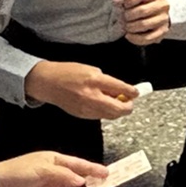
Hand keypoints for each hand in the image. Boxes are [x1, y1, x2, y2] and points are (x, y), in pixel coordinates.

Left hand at [0, 151, 104, 186]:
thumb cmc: (19, 171)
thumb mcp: (44, 169)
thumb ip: (64, 175)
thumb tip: (81, 180)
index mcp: (55, 161)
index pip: (78, 164)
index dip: (92, 168)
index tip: (105, 172)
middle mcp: (54, 174)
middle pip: (77, 179)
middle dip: (88, 183)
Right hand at [25, 61, 139, 120]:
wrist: (49, 83)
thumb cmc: (69, 73)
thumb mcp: (90, 70)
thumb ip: (106, 81)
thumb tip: (121, 91)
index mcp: (94, 80)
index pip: (120, 88)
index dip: (132, 92)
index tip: (136, 92)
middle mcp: (91, 96)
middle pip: (119, 109)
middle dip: (128, 107)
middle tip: (130, 101)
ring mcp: (86, 108)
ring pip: (111, 115)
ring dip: (118, 110)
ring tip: (117, 102)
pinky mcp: (82, 115)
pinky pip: (100, 116)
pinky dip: (106, 111)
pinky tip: (104, 104)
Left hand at [116, 0, 170, 45]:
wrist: (160, 14)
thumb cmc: (146, 4)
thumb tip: (116, 0)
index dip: (130, 0)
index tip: (125, 5)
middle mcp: (162, 5)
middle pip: (142, 10)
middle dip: (128, 15)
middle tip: (122, 18)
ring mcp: (163, 19)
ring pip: (144, 25)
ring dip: (131, 27)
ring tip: (126, 26)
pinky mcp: (162, 31)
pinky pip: (147, 38)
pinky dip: (135, 38)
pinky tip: (129, 35)